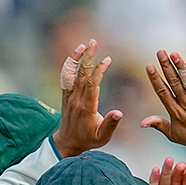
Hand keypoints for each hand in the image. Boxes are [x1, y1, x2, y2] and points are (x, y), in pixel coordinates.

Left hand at [54, 40, 123, 156]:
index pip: (92, 84)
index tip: (107, 59)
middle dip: (88, 57)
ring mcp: (69, 96)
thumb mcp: (103, 137)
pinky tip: (77, 55)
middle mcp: (76, 99)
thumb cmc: (89, 139)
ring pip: (72, 73)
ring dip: (78, 58)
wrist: (68, 142)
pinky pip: (67, 76)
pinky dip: (71, 64)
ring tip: (84, 45)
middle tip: (94, 42)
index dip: (99, 70)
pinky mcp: (66, 94)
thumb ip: (111, 124)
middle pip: (82, 74)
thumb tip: (119, 112)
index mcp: (86, 107)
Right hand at [142, 51, 185, 154]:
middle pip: (174, 83)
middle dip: (166, 67)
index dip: (155, 79)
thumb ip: (158, 125)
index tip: (149, 66)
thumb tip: (141, 123)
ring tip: (173, 54)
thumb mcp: (174, 135)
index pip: (163, 93)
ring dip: (181, 67)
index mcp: (176, 113)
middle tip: (160, 52)